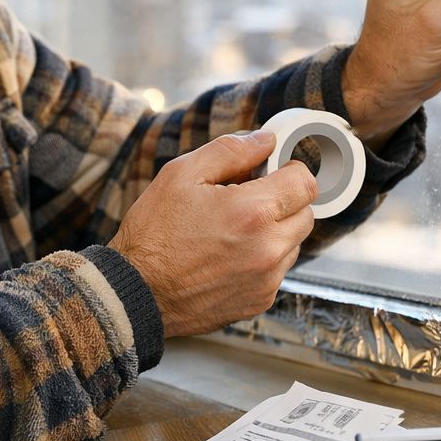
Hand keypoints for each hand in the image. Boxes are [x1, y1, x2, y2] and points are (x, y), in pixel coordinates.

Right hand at [108, 130, 317, 338]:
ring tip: (233, 231)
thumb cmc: (153, 234)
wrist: (135, 293)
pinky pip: (277, 271)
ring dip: (274, 232)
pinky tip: (228, 256)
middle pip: (305, 214)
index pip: (305, 183)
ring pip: (293, 244)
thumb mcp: (181, 175)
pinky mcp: (259, 300)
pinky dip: (262, 260)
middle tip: (247, 200)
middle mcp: (268, 249)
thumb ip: (230, 151)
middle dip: (283, 201)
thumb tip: (265, 140)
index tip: (270, 173)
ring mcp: (266, 279)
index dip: (288, 171)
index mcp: (253, 213)